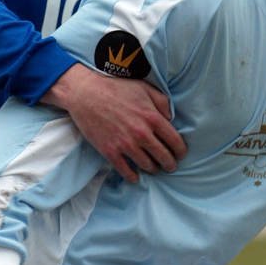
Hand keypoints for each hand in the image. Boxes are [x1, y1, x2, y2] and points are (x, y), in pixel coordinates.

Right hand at [44, 64, 185, 182]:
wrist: (85, 93)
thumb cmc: (116, 88)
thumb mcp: (144, 88)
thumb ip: (162, 102)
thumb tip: (171, 119)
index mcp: (152, 117)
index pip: (175, 141)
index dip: (181, 151)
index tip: (180, 154)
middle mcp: (141, 133)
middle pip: (163, 157)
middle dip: (170, 164)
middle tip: (170, 166)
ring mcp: (125, 144)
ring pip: (147, 166)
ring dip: (153, 169)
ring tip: (154, 168)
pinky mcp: (110, 151)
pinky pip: (126, 171)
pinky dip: (133, 176)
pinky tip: (136, 176)